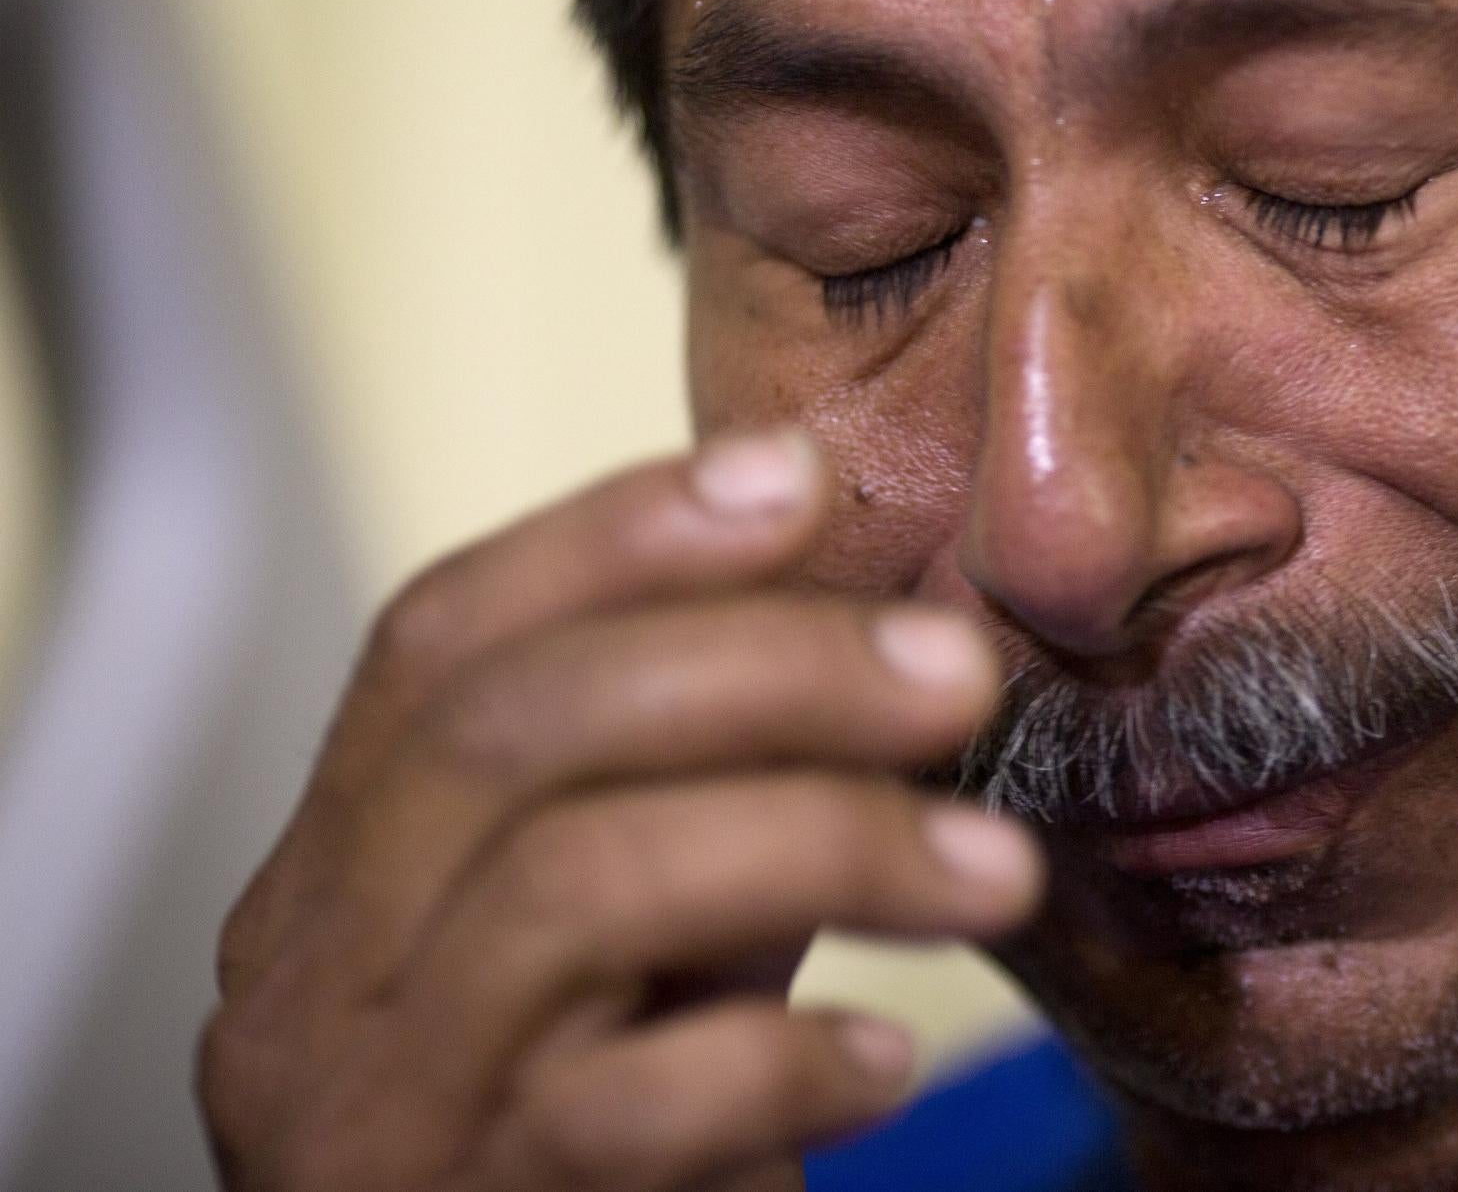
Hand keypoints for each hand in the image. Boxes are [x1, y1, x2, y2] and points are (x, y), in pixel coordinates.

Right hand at [198, 432, 1039, 1190]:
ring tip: (997, 870)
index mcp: (337, 874)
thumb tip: (871, 587)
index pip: (438, 641)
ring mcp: (373, 1113)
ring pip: (578, 887)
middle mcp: (310, 984)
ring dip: (826, 842)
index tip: (798, 481)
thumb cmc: (622, 1133)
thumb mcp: (645, 928)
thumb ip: (703, 777)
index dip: (614, 534)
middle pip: (510, 732)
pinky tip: (887, 1062)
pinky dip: (784, 1057)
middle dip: (763, 668)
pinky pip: (629, 1105)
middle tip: (956, 675)